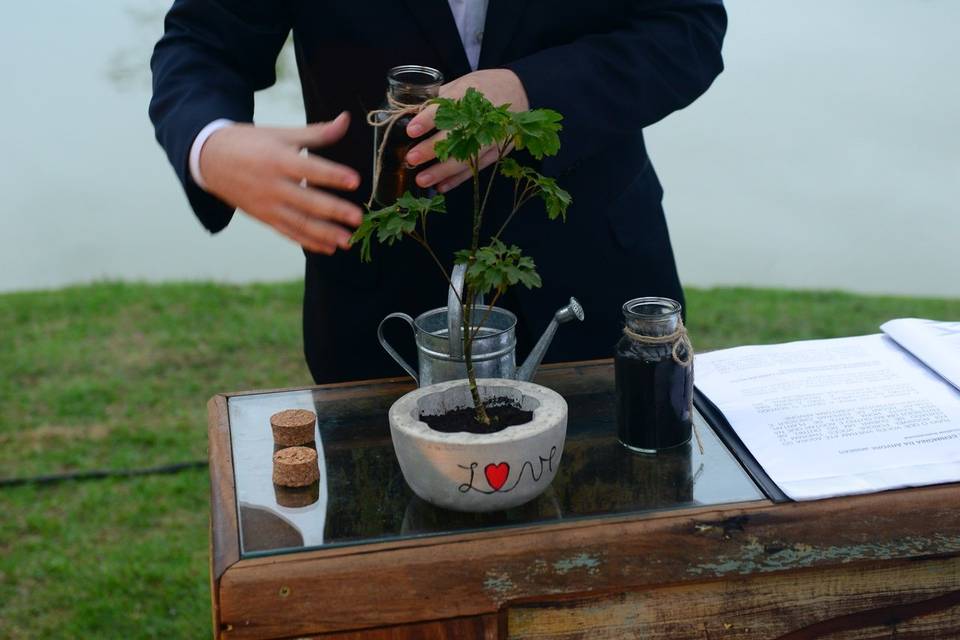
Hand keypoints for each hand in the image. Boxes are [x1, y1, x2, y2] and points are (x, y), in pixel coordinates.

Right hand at [200, 112, 361, 254]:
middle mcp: (273, 185)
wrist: (210, 160)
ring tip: (348, 241)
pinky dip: (308, 242)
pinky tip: (328, 248)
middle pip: (308, 201)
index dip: (333, 175)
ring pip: (300, 222)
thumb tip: (345, 119)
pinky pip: (288, 232)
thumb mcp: (281, 134)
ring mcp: (268, 205)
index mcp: (278, 159)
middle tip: (358, 218)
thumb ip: (316, 132)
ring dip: (325, 234)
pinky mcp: (264, 218)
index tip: (355, 180)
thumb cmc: (251, 143)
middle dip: (334, 211)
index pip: (310, 169)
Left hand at [404, 69, 527, 192]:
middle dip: (431, 150)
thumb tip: (409, 114)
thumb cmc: (483, 87)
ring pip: (466, 157)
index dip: (427, 120)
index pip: (446, 108)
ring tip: (422, 180)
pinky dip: (457, 179)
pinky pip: (475, 168)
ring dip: (442, 171)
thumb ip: (438, 99)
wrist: (519, 91)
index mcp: (469, 95)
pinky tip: (440, 186)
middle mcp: (481, 118)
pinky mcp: (496, 151)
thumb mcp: (461, 84)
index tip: (410, 130)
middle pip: (455, 136)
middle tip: (411, 159)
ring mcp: (491, 137)